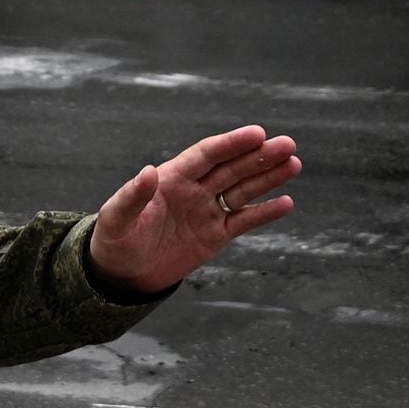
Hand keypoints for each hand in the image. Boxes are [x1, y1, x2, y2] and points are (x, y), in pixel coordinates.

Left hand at [89, 125, 299, 295]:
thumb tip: (148, 171)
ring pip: (243, 190)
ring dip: (268, 177)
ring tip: (294, 163)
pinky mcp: (215, 235)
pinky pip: (244, 221)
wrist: (122, 274)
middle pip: (232, 168)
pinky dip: (265, 212)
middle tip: (288, 144)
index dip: (232, 144)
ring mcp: (207, 211)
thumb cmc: (114, 241)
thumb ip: (132, 196)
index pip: (207, 155)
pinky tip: (286, 202)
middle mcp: (194, 189)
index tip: (257, 133)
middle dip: (259, 156)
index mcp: (172, 178)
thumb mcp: (116, 220)